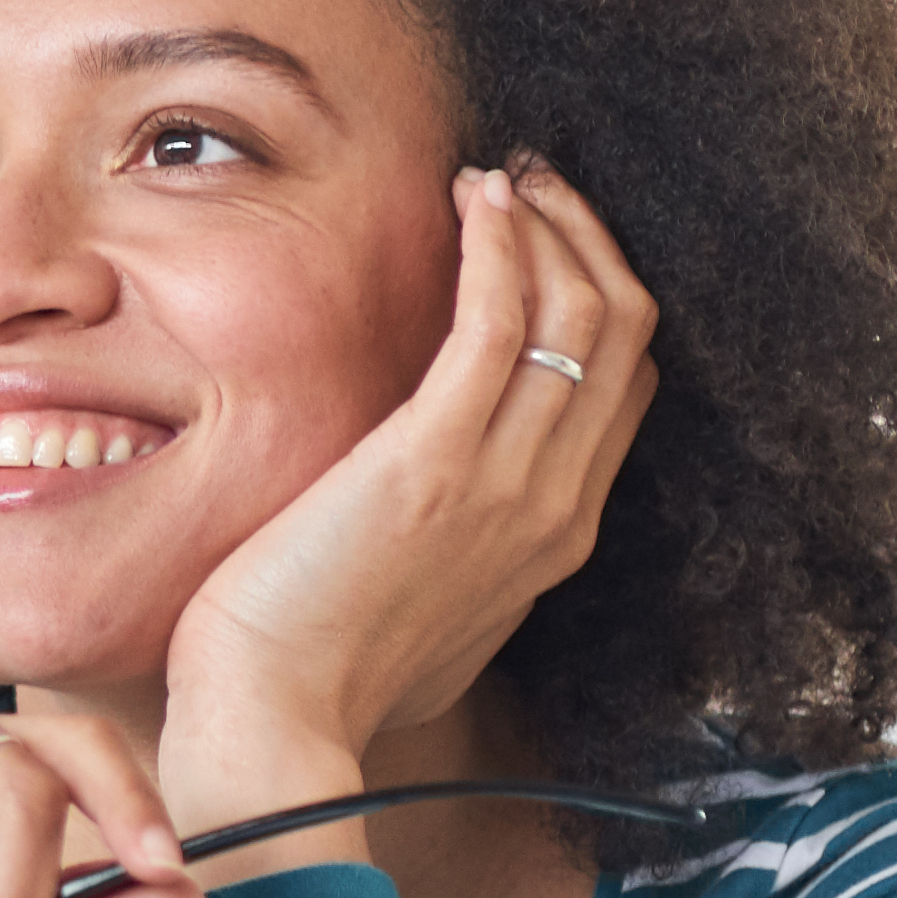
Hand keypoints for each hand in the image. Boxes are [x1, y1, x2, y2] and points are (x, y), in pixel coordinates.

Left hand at [159, 161, 659, 834]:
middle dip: (587, 238)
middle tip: (531, 180)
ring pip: (583, 315)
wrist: (273, 722)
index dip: (598, 294)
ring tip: (501, 175)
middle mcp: (553, 505)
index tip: (545, 237)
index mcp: (554, 537)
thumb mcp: (422, 610)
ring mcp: (507, 484)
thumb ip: (454, 551)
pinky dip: (500, 246)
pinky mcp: (436, 460)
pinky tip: (473, 201)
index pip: (622, 385)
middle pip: (623, 334)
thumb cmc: (319, 675)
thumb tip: (430, 513)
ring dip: (550, 225)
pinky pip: (500, 323)